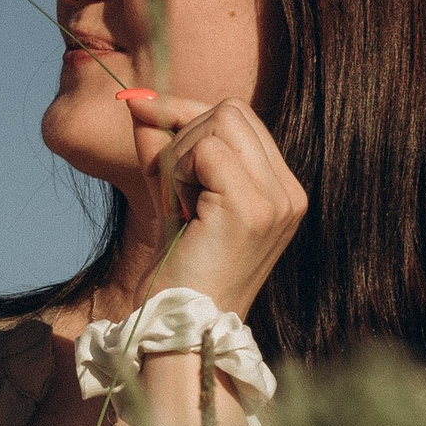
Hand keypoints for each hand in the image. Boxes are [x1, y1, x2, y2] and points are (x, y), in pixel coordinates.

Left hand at [121, 90, 305, 315]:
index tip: (140, 110)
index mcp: (280, 189)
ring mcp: (278, 200)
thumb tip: (135, 98)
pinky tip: (181, 211)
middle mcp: (289, 192)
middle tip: (170, 188)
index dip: (186, 111)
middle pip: (232, 110)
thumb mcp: (170, 194)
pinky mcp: (253, 209)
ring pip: (219, 122)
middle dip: (183, 134)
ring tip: (179, 205)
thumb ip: (161, 146)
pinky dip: (179, 173)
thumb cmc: (177, 267)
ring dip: (180, 156)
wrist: (181, 327)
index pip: (238, 117)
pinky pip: (206, 151)